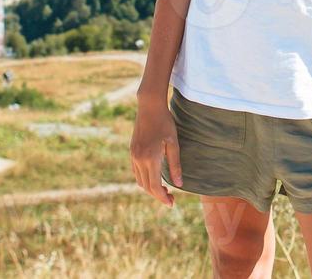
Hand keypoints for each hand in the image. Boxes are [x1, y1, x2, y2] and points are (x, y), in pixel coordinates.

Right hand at [129, 93, 181, 207]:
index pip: (155, 187)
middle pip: (146, 187)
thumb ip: (175, 165)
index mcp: (150, 159)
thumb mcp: (174, 144)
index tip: (172, 204)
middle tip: (171, 198)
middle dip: (158, 195)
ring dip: (150, 188)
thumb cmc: (165, 123)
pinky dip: (145, 178)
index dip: (163, 198)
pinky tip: (155, 176)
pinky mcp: (132, 151)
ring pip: (140, 180)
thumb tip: (179, 185)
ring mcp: (133, 155)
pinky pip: (136, 171)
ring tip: (164, 189)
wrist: (149, 107)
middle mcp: (139, 159)